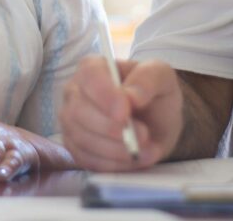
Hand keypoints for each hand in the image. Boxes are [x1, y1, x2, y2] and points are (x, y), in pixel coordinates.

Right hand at [59, 57, 181, 170]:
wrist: (156, 122)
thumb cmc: (154, 93)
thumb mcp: (161, 77)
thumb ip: (148, 78)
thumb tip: (131, 96)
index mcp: (92, 68)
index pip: (89, 77)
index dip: (104, 95)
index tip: (125, 112)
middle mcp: (74, 93)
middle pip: (79, 112)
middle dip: (112, 128)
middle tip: (144, 136)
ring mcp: (71, 122)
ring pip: (82, 139)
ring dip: (117, 150)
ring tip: (147, 150)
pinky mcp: (76, 148)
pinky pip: (88, 160)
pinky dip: (114, 164)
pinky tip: (136, 159)